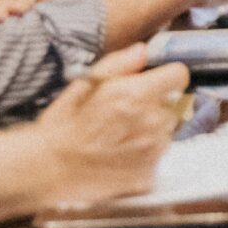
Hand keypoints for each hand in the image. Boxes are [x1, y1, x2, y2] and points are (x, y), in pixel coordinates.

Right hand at [34, 48, 188, 206]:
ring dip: (151, 133)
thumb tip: (144, 51)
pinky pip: (157, 159)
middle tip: (124, 115)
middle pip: (173, 106)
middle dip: (155, 107)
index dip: (166, 77)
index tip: (155, 83)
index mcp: (138, 94)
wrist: (47, 168)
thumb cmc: (63, 124)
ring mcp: (153, 152)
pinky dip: (144, 157)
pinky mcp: (148, 176)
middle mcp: (152, 122)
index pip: (179, 75)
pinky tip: (119, 157)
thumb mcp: (85, 82)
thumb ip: (120, 63)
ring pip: (166, 133)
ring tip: (118, 138)